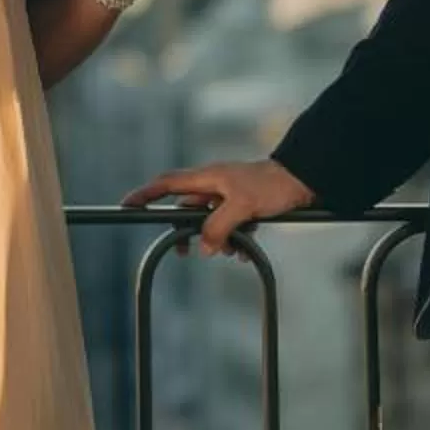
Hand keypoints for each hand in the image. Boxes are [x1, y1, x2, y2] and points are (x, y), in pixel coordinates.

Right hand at [119, 158, 315, 255]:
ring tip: (230, 250)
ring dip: (217, 239)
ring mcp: (228, 195)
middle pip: (187, 210)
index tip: (127, 205)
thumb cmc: (272, 185)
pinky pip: (229, 225)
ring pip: (210, 221)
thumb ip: (218, 227)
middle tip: (186, 252)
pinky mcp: (243, 205)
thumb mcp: (242, 207)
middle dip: (188, 232)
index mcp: (207, 177)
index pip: (167, 184)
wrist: (303, 180)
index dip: (146, 194)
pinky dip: (234, 239)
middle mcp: (214, 185)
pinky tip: (245, 249)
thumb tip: (204, 246)